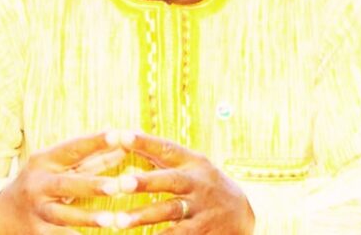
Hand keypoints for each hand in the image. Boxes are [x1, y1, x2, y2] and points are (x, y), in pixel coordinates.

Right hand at [0, 130, 137, 233]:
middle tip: (117, 186)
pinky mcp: (37, 233)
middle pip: (66, 184)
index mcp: (46, 160)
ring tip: (111, 220)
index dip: (94, 141)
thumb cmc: (44, 181)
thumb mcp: (61, 165)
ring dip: (87, 218)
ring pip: (62, 215)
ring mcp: (37, 210)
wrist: (3, 211)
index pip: (73, 148)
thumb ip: (93, 158)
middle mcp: (39, 184)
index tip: (117, 134)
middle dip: (92, 186)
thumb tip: (126, 147)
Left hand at [115, 132, 254, 233]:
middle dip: (145, 182)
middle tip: (120, 183)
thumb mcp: (190, 165)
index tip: (121, 135)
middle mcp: (197, 183)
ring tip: (118, 220)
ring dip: (144, 215)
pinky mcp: (202, 230)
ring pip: (171, 211)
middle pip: (170, 180)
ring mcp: (201, 208)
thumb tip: (125, 136)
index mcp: (192, 163)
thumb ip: (160, 155)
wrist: (242, 215)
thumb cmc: (204, 185)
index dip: (144, 142)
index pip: (167, 148)